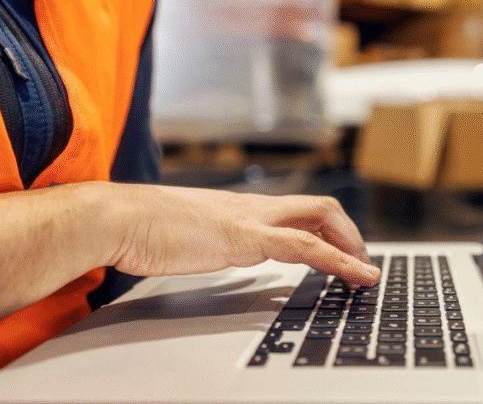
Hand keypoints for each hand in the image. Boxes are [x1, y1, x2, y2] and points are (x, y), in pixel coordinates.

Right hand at [104, 184, 380, 287]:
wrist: (116, 218)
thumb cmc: (141, 229)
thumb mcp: (186, 235)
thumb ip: (207, 239)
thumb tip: (213, 248)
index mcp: (240, 208)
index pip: (296, 211)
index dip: (326, 231)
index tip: (341, 253)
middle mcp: (253, 207)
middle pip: (319, 208)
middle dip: (349, 235)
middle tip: (361, 265)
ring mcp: (252, 219)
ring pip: (322, 217)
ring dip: (352, 246)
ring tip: (366, 273)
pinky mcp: (246, 237)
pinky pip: (306, 246)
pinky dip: (339, 260)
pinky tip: (355, 275)